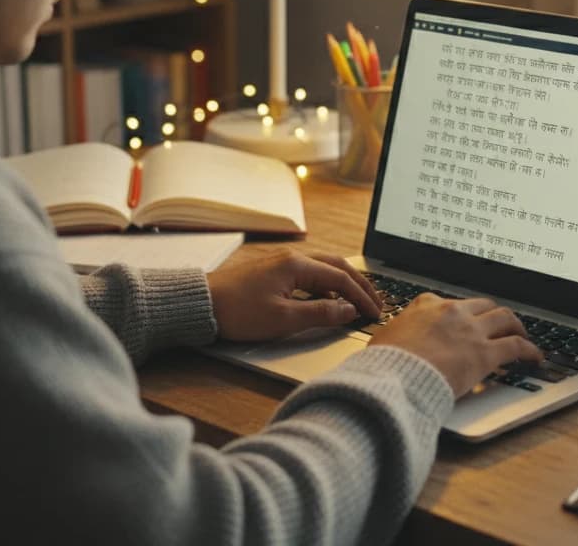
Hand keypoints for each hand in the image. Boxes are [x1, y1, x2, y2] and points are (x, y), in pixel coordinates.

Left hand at [207, 249, 382, 341]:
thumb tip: (349, 310)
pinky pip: (310, 272)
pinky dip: (326, 283)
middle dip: (360, 284)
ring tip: (358, 299)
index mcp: (297, 265)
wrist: (201, 304)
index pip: (342, 279)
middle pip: (337, 266)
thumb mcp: (283, 319)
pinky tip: (327, 298)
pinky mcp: (273, 270)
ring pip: (324, 267)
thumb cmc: (237, 312)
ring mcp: (282, 262)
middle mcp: (292, 257)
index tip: (375, 312)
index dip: (362, 297)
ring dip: (344, 282)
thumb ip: (320, 314)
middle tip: (376, 302)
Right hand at [369, 294, 542, 397]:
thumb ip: (397, 335)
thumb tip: (391, 344)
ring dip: (516, 325)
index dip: (461, 313)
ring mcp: (471, 331)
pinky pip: (516, 346)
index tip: (464, 320)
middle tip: (500, 324)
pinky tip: (534, 356)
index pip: (450, 303)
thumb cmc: (385, 362)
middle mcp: (453, 312)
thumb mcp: (384, 338)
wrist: (395, 375)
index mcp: (427, 305)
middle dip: (493, 314)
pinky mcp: (485, 353)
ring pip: (505, 318)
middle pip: (484, 305)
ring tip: (521, 333)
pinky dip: (529, 350)